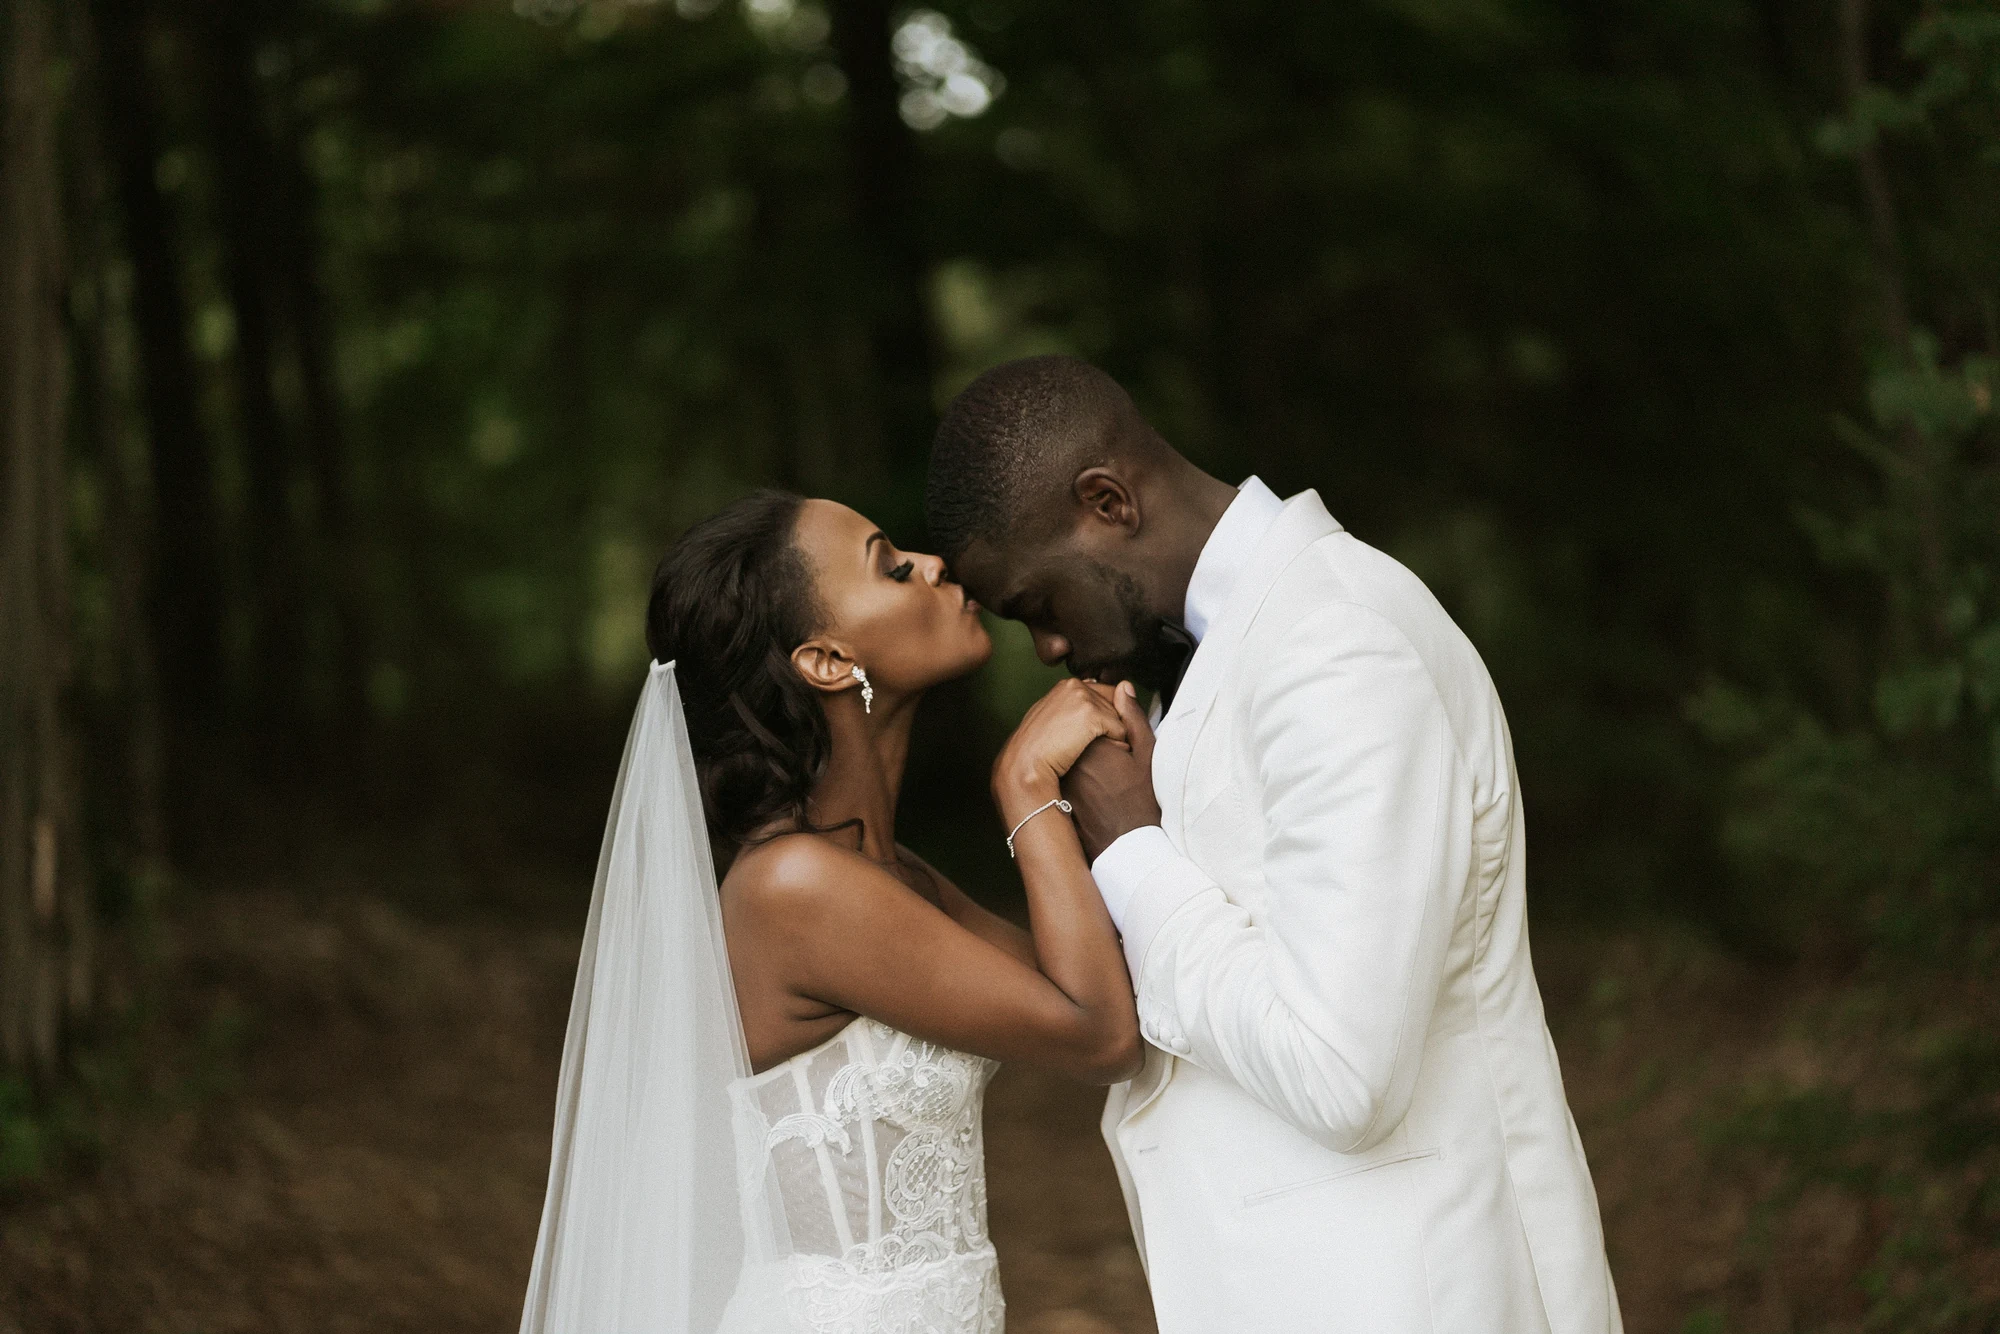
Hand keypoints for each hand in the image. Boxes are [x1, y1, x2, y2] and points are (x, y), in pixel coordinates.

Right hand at [993, 679, 1128, 821]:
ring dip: (1113, 734)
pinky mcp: (1092, 714)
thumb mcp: (1052, 718)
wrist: (1026, 763)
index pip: (1106, 693)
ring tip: (1093, 749)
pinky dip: (1115, 743)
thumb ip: (1074, 705)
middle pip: (1115, 703)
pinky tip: (1099, 753)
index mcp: (1068, 685)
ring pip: (1119, 717)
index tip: (1092, 734)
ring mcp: (1084, 698)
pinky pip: (1120, 730)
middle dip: (1112, 723)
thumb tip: (1095, 691)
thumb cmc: (1037, 747)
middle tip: (1092, 744)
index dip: (1106, 715)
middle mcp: (1076, 686)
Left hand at [1062, 682, 1160, 861]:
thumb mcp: (1147, 756)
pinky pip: (1062, 762)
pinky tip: (1093, 783)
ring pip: (1068, 743)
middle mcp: (1068, 754)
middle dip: (1093, 728)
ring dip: (1082, 744)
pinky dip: (1074, 763)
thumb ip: (1133, 717)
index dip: (1110, 719)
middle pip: (1076, 725)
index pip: (1092, 710)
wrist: (1125, 847)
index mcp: (1091, 742)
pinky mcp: (1055, 787)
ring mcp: (1058, 772)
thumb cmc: (1141, 802)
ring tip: (1107, 773)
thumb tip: (1121, 687)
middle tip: (1116, 757)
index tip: (1124, 740)